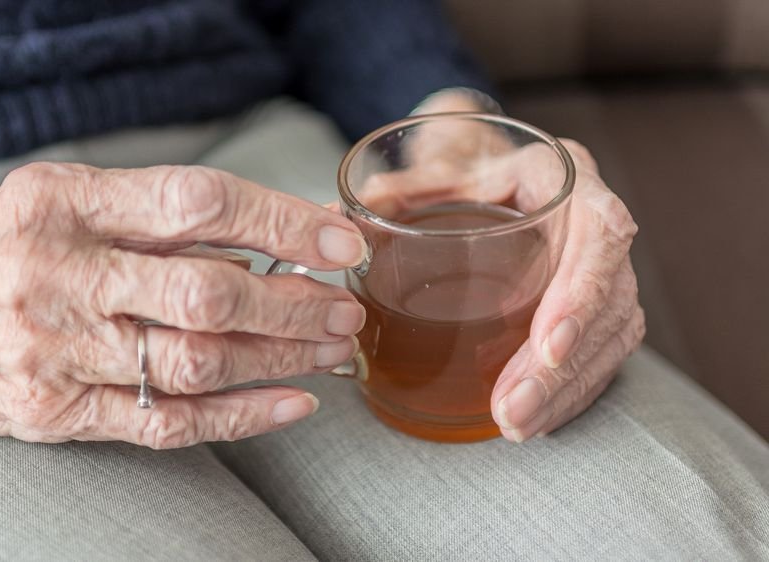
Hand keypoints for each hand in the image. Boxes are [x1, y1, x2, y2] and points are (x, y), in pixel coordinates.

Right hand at [0, 164, 368, 447]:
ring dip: (281, 356)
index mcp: (61, 202)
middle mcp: (57, 273)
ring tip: (330, 349)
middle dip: (294, 301)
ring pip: (198, 359)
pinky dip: (240, 416)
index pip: (196, 202)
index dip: (281, 220)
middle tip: (343, 307)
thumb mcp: (45, 200)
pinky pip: (164, 421)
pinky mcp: (52, 413)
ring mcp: (53, 350)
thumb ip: (138, 215)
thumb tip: (253, 237)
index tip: (337, 241)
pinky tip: (289, 403)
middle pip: (209, 289)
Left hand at [366, 90, 644, 441]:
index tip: (547, 346)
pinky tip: (538, 420)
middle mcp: (595, 219)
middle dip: (562, 366)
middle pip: (608, 299)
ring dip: (566, 389)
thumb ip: (395, 191)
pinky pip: (603, 352)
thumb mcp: (434, 168)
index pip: (599, 233)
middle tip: (513, 410)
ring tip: (517, 425)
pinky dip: (572, 391)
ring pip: (612, 335)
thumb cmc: (465, 166)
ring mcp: (602, 264)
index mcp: (565, 176)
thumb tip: (332, 218)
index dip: (580, 294)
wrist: (489, 165)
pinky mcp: (597, 301)